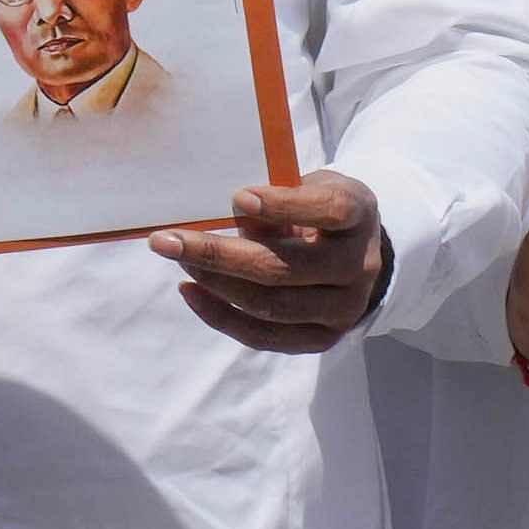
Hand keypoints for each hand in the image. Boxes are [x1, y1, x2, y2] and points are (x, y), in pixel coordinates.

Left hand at [156, 172, 389, 354]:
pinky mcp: (322, 339)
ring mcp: (343, 309)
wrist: (358, 255)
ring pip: (271, 306)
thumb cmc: (319, 210)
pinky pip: (264, 336)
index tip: (237, 197)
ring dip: (216, 284)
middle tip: (169, 241)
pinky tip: (190, 291)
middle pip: (285, 269)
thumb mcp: (308, 189)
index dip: (285, 206)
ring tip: (180, 262)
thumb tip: (222, 215)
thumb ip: (277, 199)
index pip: (329, 210)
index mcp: (359, 216)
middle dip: (220, 256)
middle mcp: (359, 266)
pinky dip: (220, 315)